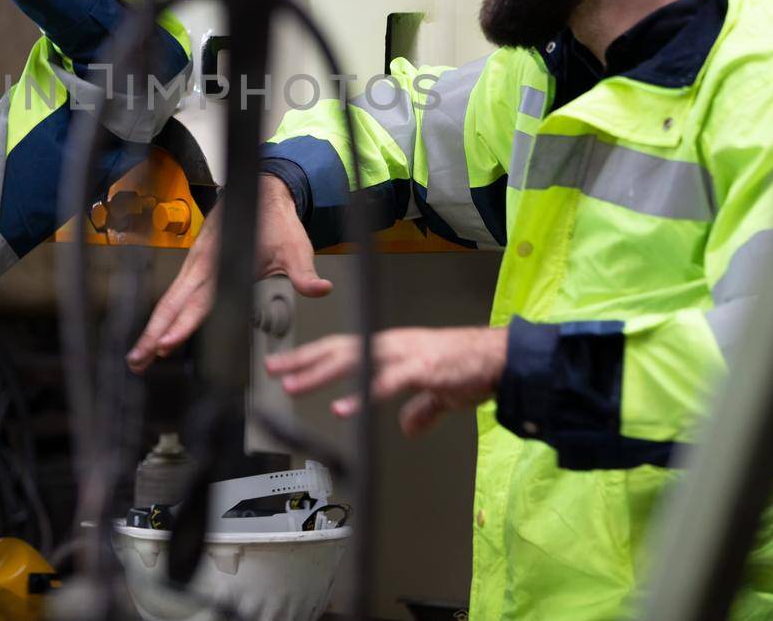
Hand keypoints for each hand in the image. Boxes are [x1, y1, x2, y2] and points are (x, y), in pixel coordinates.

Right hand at [126, 175, 331, 371]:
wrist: (263, 191)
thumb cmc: (276, 221)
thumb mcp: (295, 247)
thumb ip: (304, 274)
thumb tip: (321, 289)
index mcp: (223, 262)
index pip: (199, 302)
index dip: (182, 325)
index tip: (166, 345)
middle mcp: (203, 264)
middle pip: (172, 305)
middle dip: (153, 334)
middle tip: (137, 361)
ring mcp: (195, 264)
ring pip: (169, 301)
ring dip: (153, 328)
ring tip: (139, 357)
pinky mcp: (195, 265)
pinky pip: (175, 294)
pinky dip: (163, 316)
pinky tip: (157, 335)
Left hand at [265, 326, 507, 436]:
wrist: (499, 359)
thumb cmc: (469, 368)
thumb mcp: (438, 393)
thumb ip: (420, 409)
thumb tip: (407, 427)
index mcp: (390, 347)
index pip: (341, 348)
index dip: (311, 356)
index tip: (285, 365)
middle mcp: (391, 345)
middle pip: (337, 350)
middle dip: (303, 361)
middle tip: (274, 370)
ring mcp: (404, 355)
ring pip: (353, 361)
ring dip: (320, 374)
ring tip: (294, 386)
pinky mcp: (421, 370)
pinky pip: (384, 384)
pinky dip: (361, 395)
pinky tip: (341, 408)